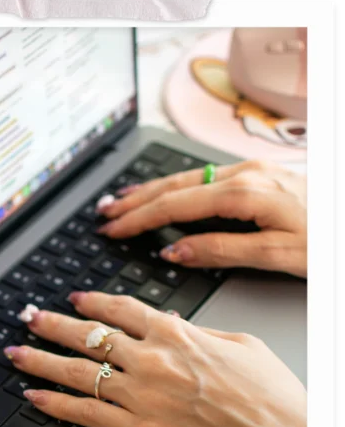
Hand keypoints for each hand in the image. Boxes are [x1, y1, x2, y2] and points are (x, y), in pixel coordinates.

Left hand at [6, 292, 306, 426]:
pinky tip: (34, 397)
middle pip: (88, 334)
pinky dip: (54, 404)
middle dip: (52, 323)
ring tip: (16, 351)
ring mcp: (141, 397)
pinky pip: (84, 413)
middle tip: (28, 317)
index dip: (93, 303)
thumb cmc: (272, 401)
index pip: (122, 310)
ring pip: (77, 371)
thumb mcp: (243, 346)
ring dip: (40, 359)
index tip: (74, 300)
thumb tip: (175, 327)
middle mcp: (153, 360)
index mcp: (179, 335)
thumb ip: (201, 334)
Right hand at [97, 160, 306, 277]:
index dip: (139, 218)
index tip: (112, 229)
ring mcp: (252, 171)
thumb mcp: (275, 255)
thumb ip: (221, 251)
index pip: (176, 204)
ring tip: (122, 200)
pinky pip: (205, 179)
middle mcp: (245, 175)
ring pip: (188, 178)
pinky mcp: (260, 176)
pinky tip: (165, 193)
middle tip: (103, 212)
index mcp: (245, 193)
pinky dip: (177, 187)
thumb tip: (175, 253)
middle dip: (135, 199)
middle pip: (175, 185)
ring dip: (151, 190)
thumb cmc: (325, 241)